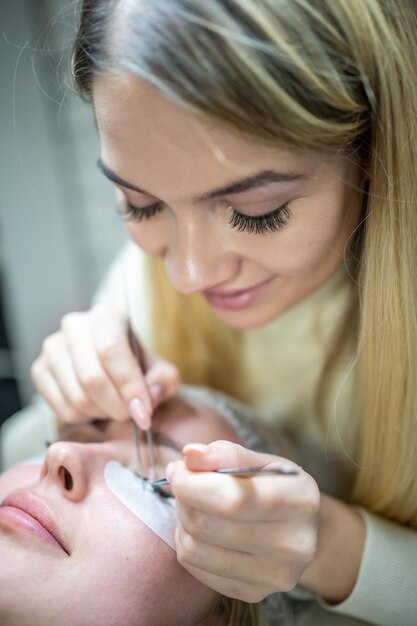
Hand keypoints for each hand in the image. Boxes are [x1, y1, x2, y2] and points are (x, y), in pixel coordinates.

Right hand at [31, 303, 180, 426]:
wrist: (109, 365)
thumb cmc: (135, 364)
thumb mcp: (159, 369)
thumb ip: (163, 381)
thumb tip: (150, 396)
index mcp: (107, 315)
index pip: (112, 349)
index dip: (129, 385)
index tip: (143, 412)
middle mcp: (75, 325)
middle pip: (92, 377)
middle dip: (117, 406)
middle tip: (130, 415)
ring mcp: (53, 347)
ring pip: (77, 396)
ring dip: (101, 413)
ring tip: (114, 409)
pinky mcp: (39, 370)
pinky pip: (62, 408)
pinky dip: (84, 418)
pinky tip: (96, 409)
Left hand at [169, 440, 319, 601]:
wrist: (301, 529)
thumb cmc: (275, 486)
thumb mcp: (260, 460)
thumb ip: (225, 454)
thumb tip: (189, 455)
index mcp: (300, 500)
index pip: (232, 498)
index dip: (192, 483)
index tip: (180, 469)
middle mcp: (293, 544)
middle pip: (206, 524)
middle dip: (184, 499)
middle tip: (186, 485)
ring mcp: (274, 575)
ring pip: (194, 549)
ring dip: (182, 522)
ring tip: (196, 507)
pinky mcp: (253, 593)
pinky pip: (195, 568)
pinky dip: (188, 544)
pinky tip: (204, 532)